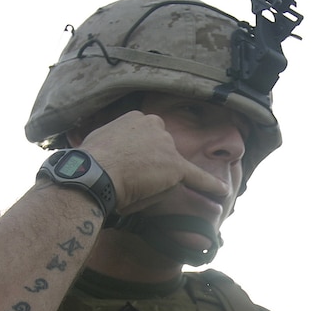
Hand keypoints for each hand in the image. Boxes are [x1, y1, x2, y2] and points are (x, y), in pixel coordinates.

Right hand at [78, 111, 230, 213]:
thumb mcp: (98, 142)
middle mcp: (155, 125)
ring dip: (155, 181)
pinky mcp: (175, 166)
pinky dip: (210, 185)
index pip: (147, 138)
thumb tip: (111, 152)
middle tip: (127, 180)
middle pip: (162, 151)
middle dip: (150, 167)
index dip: (139, 155)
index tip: (128, 164)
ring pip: (169, 169)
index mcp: (136, 118)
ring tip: (131, 189)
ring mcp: (166, 145)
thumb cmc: (89, 163)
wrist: (93, 173)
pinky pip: (197, 176)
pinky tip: (222, 192)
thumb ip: (111, 143)